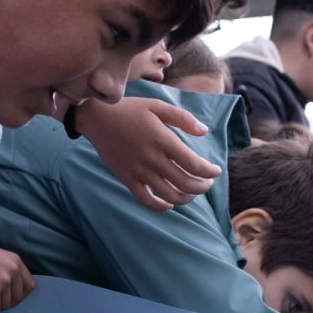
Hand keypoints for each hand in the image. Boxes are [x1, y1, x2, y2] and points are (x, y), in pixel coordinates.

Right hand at [0, 245, 35, 312]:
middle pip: (18, 297)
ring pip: (6, 305)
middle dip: (7, 302)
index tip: (10, 296)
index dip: (20, 294)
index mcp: (16, 262)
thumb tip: (10, 290)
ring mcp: (4, 282)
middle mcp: (13, 271)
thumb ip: (7, 270)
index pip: (29, 285)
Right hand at [71, 97, 219, 210]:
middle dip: (202, 187)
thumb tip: (204, 131)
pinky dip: (161, 206)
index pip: (194, 165)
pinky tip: (169, 203)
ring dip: (187, 198)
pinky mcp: (128, 179)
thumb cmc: (129, 110)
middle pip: (186, 183)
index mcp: (163, 140)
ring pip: (170, 196)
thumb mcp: (157, 106)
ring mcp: (139, 171)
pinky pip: (147, 201)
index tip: (216, 171)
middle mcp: (153, 159)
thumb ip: (183, 118)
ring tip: (192, 193)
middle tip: (207, 183)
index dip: (209, 171)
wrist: (96, 118)